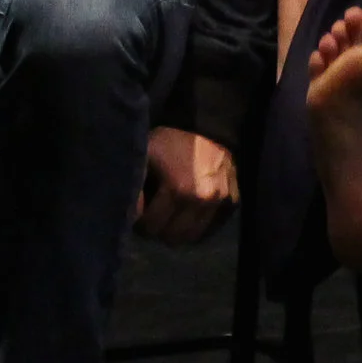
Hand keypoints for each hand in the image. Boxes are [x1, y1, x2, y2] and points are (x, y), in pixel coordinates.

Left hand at [132, 128, 237, 245]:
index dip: (140, 223)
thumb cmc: (170, 141)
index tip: (136, 217)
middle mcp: (202, 199)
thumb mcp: (146, 153)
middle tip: (151, 220)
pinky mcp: (232, 201)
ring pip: (194, 236)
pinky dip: (197, 227)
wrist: (206, 126)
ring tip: (168, 220)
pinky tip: (186, 217)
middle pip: (173, 236)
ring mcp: (220, 202)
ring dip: (178, 232)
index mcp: (178, 189)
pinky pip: (212, 227)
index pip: (153, 225)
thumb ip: (135, 182)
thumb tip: (128, 212)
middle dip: (158, 231)